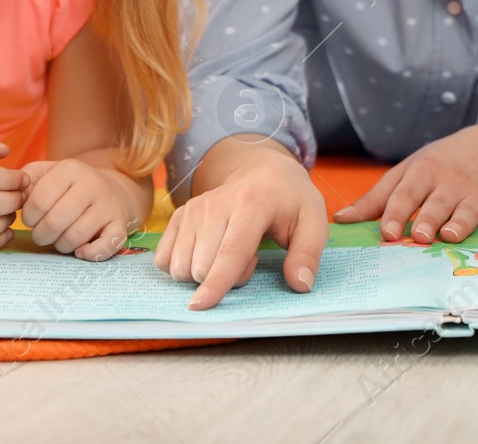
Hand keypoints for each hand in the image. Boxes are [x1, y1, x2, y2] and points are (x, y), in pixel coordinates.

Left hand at [19, 158, 141, 260]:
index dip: (28, 218)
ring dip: (61, 245)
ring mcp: (108, 205)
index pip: (38, 202)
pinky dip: (90, 254)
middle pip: (55, 222)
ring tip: (59, 239)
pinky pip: (107, 246)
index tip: (31, 219)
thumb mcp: (46, 173)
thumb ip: (24, 180)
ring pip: (75, 237)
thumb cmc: (69, 186)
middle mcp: (92, 184)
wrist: (111, 189)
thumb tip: (15, 196)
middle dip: (41, 235)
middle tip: (42, 234)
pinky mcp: (121, 224)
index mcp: (70, 169)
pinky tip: (80, 251)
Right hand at [153, 137, 327, 309]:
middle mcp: (215, 204)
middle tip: (249, 258)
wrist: (262, 172)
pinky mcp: (178, 216)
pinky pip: (164, 260)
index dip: (218, 281)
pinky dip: (183, 268)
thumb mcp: (314, 221)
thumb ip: (308, 254)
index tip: (201, 306)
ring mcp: (192, 209)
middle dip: (225, 279)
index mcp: (252, 203)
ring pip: (181, 267)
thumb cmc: (289, 201)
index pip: (231, 250)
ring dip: (204, 275)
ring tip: (229, 253)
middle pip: (203, 267)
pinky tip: (206, 254)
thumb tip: (300, 285)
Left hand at [333, 124, 477, 243]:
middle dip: (428, 219)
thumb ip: (376, 199)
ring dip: (460, 223)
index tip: (386, 232)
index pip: (406, 194)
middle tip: (418, 236)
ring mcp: (477, 193)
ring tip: (450, 236)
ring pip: (468, 210)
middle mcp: (450, 182)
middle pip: (437, 203)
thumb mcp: (407, 172)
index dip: (396, 213)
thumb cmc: (439, 164)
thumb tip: (340, 221)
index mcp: (424, 173)